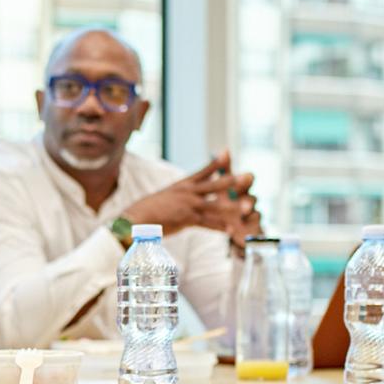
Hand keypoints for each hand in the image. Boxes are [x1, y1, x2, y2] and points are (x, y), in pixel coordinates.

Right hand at [122, 150, 255, 237]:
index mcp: (182, 185)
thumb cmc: (147, 210)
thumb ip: (177, 196)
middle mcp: (187, 192)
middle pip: (214, 185)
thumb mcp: (164, 197)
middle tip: (247, 176)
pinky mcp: (186, 219)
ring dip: (232, 206)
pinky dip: (219, 227)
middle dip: (231, 181)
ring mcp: (188, 205)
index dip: (215, 163)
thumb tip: (182, 197)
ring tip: (247, 206)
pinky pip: (207, 223)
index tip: (227, 153)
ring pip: (215, 205)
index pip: (203, 171)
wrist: (136, 218)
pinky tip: (230, 230)